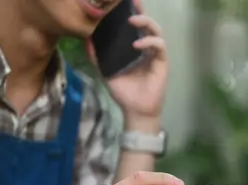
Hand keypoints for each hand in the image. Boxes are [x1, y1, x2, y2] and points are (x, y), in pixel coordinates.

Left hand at [86, 0, 167, 129]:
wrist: (135, 110)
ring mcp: (154, 55)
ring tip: (133, 21)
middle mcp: (146, 48)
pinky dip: (149, 42)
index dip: (132, 14)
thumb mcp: (105, 72)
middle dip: (141, 13)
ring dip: (146, 23)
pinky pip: (159, 47)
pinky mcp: (161, 63)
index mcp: (134, 48)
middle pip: (147, 24)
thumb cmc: (124, 92)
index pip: (135, 27)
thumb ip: (96, 56)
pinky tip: (137, 45)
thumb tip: (86, 40)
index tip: (124, 4)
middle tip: (132, 5)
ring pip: (156, 31)